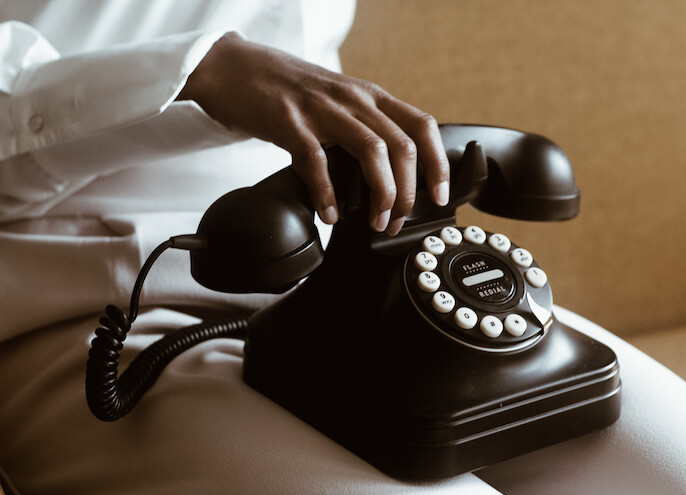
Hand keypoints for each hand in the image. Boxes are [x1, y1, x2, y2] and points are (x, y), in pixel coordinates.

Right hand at [179, 33, 449, 234]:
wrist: (234, 68)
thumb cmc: (287, 91)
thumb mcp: (338, 101)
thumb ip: (364, 128)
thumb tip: (389, 175)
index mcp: (369, 97)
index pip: (422, 126)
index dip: (437, 164)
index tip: (439, 196)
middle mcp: (353, 99)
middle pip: (402, 146)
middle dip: (407, 192)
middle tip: (396, 220)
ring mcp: (322, 109)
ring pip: (372, 152)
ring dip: (381, 194)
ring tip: (373, 221)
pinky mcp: (289, 122)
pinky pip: (317, 161)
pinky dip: (327, 194)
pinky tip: (329, 214)